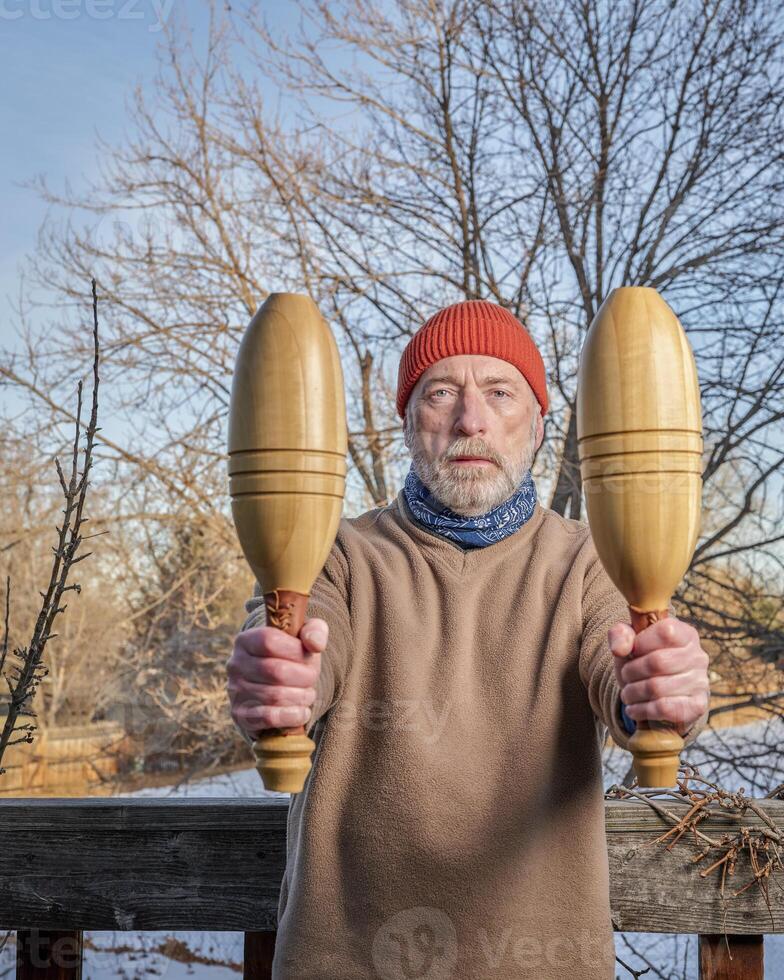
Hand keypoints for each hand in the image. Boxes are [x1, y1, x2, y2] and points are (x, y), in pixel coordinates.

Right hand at [226, 618, 327, 738]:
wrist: (274, 686)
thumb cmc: (291, 657)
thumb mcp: (304, 638)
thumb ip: (314, 631)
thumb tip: (315, 644)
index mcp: (246, 640)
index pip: (269, 640)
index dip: (295, 650)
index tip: (309, 655)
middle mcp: (235, 664)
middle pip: (276, 671)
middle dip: (304, 676)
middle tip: (312, 678)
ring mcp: (236, 691)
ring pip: (275, 696)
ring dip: (301, 697)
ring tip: (308, 694)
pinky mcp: (241, 715)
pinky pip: (269, 717)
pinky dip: (292, 716)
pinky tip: (302, 712)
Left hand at [608, 618, 709, 735]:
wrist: (661, 692)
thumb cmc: (644, 660)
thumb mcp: (629, 642)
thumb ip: (620, 635)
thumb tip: (619, 649)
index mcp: (685, 634)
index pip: (665, 632)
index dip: (641, 643)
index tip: (631, 651)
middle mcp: (698, 656)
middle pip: (657, 662)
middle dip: (631, 671)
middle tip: (625, 676)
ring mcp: (700, 682)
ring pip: (657, 688)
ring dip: (633, 692)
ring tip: (627, 693)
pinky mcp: (697, 706)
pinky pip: (665, 708)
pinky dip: (642, 710)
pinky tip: (633, 709)